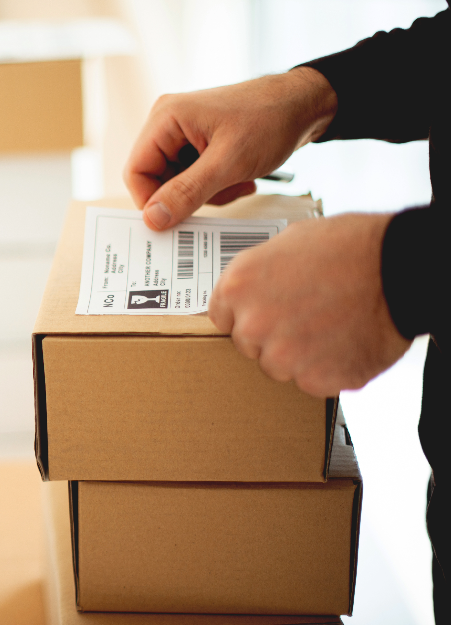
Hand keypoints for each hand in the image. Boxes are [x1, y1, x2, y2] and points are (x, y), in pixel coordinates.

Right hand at [124, 67, 337, 229]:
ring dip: (206, 193)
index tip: (176, 219)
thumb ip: (187, 192)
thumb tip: (152, 219)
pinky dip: (215, 185)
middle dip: (186, 196)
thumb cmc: (272, 120)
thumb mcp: (229, 163)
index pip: (135, 171)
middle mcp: (168, 123)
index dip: (151, 200)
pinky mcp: (198, 142)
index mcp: (165, 118)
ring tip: (237, 182)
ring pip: (175, 182)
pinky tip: (240, 177)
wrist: (307, 104)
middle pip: (155, 178)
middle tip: (221, 194)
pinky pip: (192, 177)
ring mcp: (183, 133)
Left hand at [207, 214, 411, 396]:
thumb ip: (258, 274)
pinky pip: (312, 382)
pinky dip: (328, 369)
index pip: (222, 318)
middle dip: (272, 335)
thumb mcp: (286, 242)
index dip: (246, 313)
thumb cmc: (350, 246)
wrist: (402, 267)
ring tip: (329, 327)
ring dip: (299, 355)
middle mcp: (253, 325)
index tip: (266, 310)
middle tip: (305, 315)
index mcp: (238, 287)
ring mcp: (284, 356)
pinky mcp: (317, 380)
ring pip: (279, 367)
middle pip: (249, 346)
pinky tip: (345, 342)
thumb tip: (251, 291)